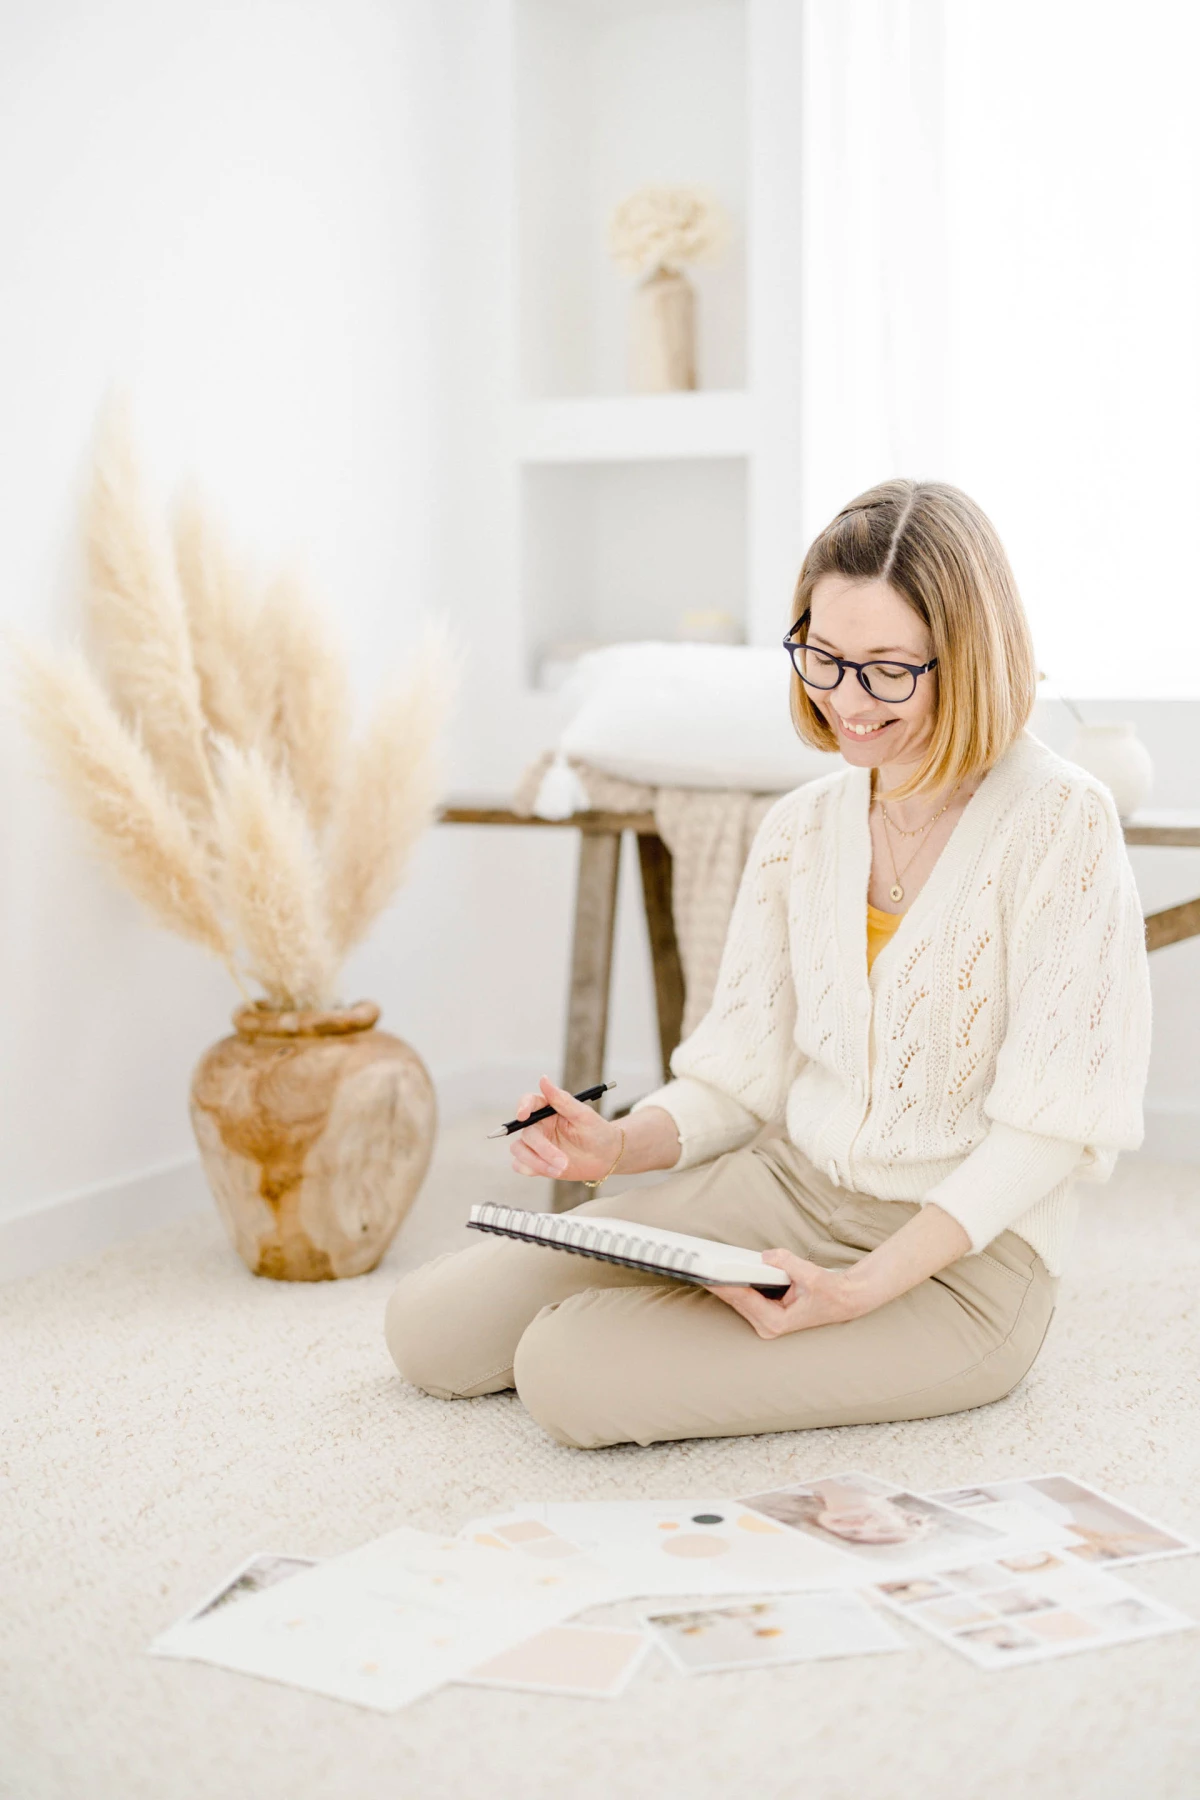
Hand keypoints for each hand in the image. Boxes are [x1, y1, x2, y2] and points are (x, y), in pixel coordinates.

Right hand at [509, 1076, 623, 1183]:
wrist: (606, 1157)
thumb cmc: (597, 1132)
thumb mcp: (583, 1115)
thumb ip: (562, 1100)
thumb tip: (543, 1078)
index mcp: (548, 1109)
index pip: (528, 1102)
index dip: (522, 1107)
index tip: (523, 1115)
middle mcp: (539, 1125)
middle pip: (526, 1133)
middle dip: (543, 1149)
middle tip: (563, 1161)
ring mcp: (536, 1144)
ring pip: (519, 1150)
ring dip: (537, 1162)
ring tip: (561, 1169)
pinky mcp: (536, 1162)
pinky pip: (521, 1165)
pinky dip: (532, 1169)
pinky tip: (552, 1171)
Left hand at [707, 1249, 866, 1338]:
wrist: (845, 1300)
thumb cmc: (831, 1294)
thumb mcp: (813, 1277)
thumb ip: (788, 1264)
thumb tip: (767, 1256)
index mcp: (776, 1322)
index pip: (742, 1298)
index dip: (723, 1284)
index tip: (705, 1274)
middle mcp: (768, 1325)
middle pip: (734, 1299)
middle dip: (716, 1282)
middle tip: (694, 1265)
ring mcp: (765, 1320)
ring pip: (736, 1297)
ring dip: (722, 1282)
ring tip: (701, 1265)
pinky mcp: (766, 1312)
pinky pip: (744, 1295)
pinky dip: (734, 1282)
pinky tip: (719, 1270)